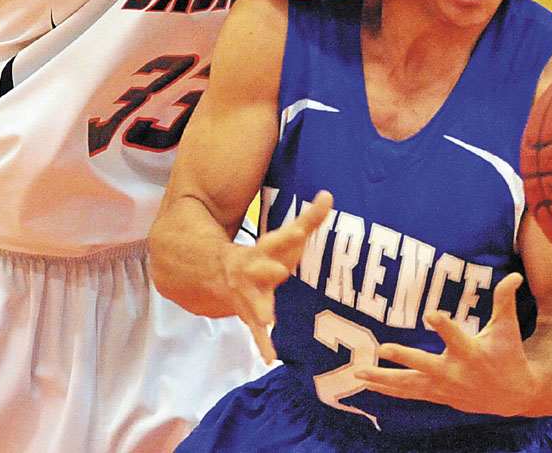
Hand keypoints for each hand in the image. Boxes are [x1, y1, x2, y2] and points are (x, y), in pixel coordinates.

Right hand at [223, 190, 332, 363]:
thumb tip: (328, 194)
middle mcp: (254, 271)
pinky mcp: (250, 317)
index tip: (300, 230)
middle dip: (270, 270)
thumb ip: (310, 218)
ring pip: (255, 303)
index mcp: (265, 250)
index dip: (289, 234)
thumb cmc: (268, 255)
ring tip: (269, 321)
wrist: (223, 275)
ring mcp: (250, 295)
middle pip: (262, 269)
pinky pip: (256, 332)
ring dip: (262, 311)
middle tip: (279, 270)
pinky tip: (271, 357)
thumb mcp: (286, 237)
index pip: (278, 239)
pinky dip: (263, 345)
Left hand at [354, 273, 538, 416]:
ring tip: (359, 373)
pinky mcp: (437, 396)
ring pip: (410, 385)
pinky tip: (368, 385)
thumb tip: (515, 276)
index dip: (443, 325)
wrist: (512, 396)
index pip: (455, 337)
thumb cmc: (509, 355)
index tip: (430, 313)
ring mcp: (444, 388)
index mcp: (471, 353)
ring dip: (384, 379)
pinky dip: (389, 389)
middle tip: (382, 348)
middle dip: (404, 358)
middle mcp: (454, 373)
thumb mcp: (507, 328)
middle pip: (424, 365)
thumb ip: (505, 301)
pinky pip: (409, 393)